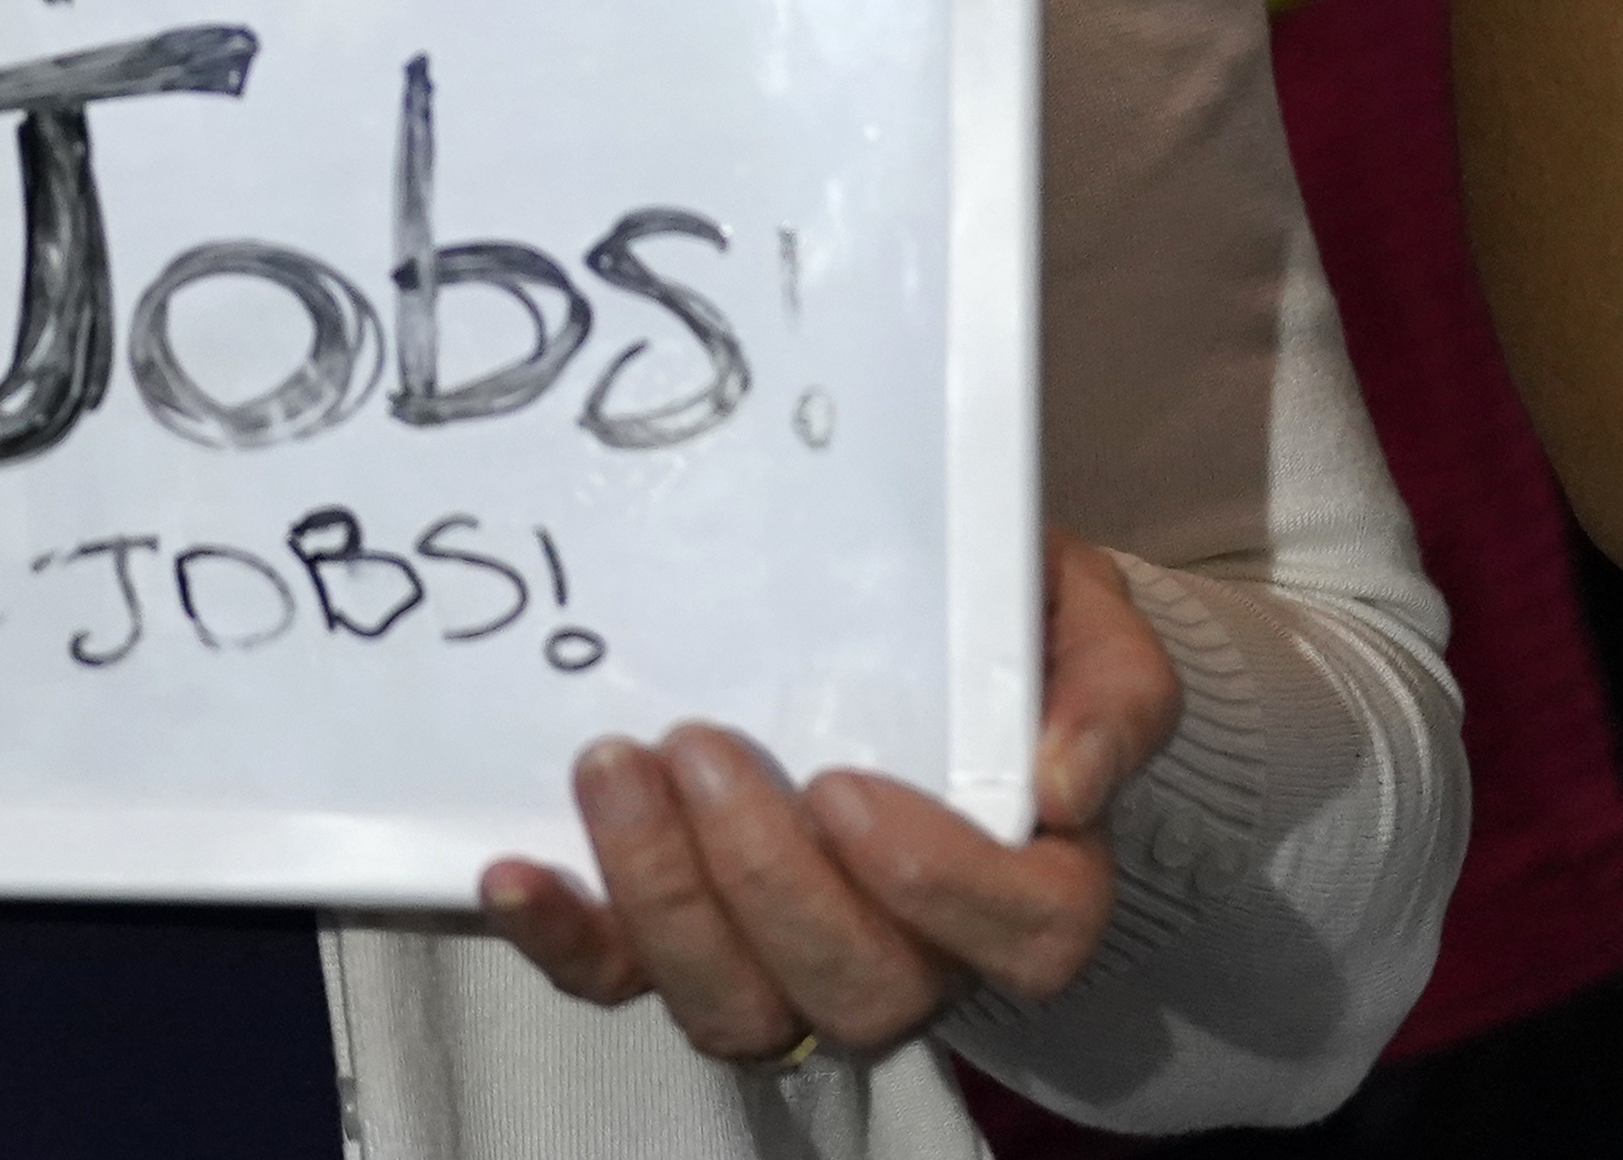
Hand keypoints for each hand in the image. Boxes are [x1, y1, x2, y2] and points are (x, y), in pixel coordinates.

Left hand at [478, 534, 1183, 1065]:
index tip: (846, 788)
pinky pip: (620, 979)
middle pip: (861, 992)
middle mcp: (913, 951)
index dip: (938, 888)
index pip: (1026, 939)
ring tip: (613, 766)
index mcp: (1026, 883)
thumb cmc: (993, 626)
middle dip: (767, 880)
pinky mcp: (680, 939)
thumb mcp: (1073, 613)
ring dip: (664, 902)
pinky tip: (513, 868)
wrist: (909, 619)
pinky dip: (562, 938)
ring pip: (739, 1010)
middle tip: (700, 745)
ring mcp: (788, 959)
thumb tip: (1064, 781)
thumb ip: (1108, 684)